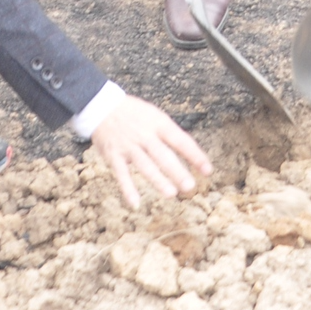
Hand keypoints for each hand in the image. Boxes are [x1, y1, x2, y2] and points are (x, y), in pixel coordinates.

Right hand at [88, 94, 211, 208]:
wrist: (102, 106)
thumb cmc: (134, 113)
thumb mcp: (155, 115)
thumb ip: (170, 134)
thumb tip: (191, 153)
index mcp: (159, 123)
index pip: (181, 140)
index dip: (195, 155)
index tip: (208, 171)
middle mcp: (145, 135)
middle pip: (163, 155)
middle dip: (177, 172)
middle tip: (190, 187)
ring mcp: (129, 146)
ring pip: (145, 166)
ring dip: (158, 181)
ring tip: (171, 194)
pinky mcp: (113, 156)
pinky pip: (121, 174)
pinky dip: (128, 189)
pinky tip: (135, 203)